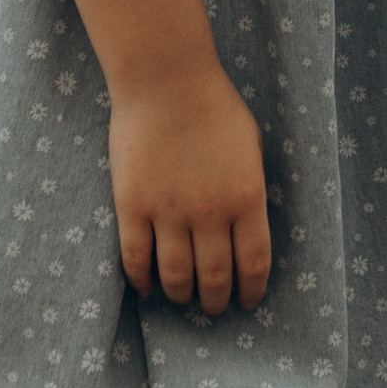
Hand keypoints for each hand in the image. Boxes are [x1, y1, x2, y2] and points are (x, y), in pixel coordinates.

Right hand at [110, 56, 270, 315]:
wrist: (166, 79)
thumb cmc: (215, 106)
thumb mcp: (250, 147)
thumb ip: (249, 192)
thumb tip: (247, 232)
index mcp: (246, 196)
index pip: (253, 264)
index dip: (251, 291)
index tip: (247, 302)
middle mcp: (210, 212)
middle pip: (214, 278)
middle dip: (215, 301)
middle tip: (213, 307)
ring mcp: (168, 212)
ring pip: (176, 277)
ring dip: (182, 296)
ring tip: (183, 299)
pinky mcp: (133, 207)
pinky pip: (137, 260)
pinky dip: (143, 281)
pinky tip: (148, 287)